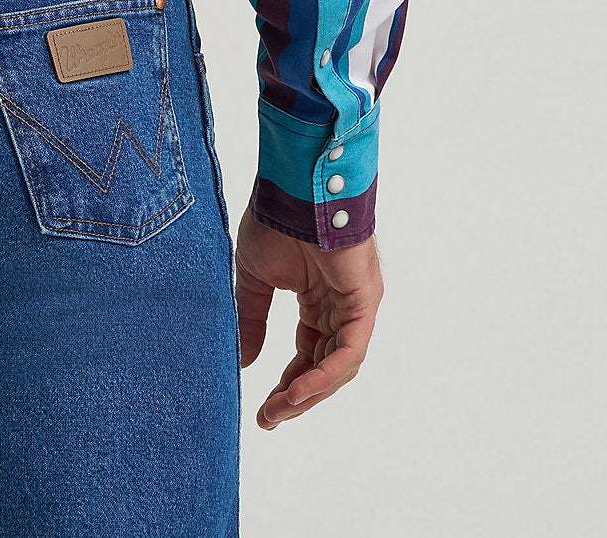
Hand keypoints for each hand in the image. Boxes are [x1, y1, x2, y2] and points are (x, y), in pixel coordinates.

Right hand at [234, 201, 383, 428]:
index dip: (287, 383)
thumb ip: (251, 319)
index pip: (307, 353)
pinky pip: (347, 351)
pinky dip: (323, 375)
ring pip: (338, 366)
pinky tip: (297, 391)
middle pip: (323, 366)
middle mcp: (340, 306)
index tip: (263, 409)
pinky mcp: (363, 302)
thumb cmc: (276, 219)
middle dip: (297, 396)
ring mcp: (355, 305)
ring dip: (308, 393)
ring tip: (278, 410)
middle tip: (268, 418)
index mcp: (317, 298)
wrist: (293, 187)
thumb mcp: (255, 278)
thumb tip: (243, 362)